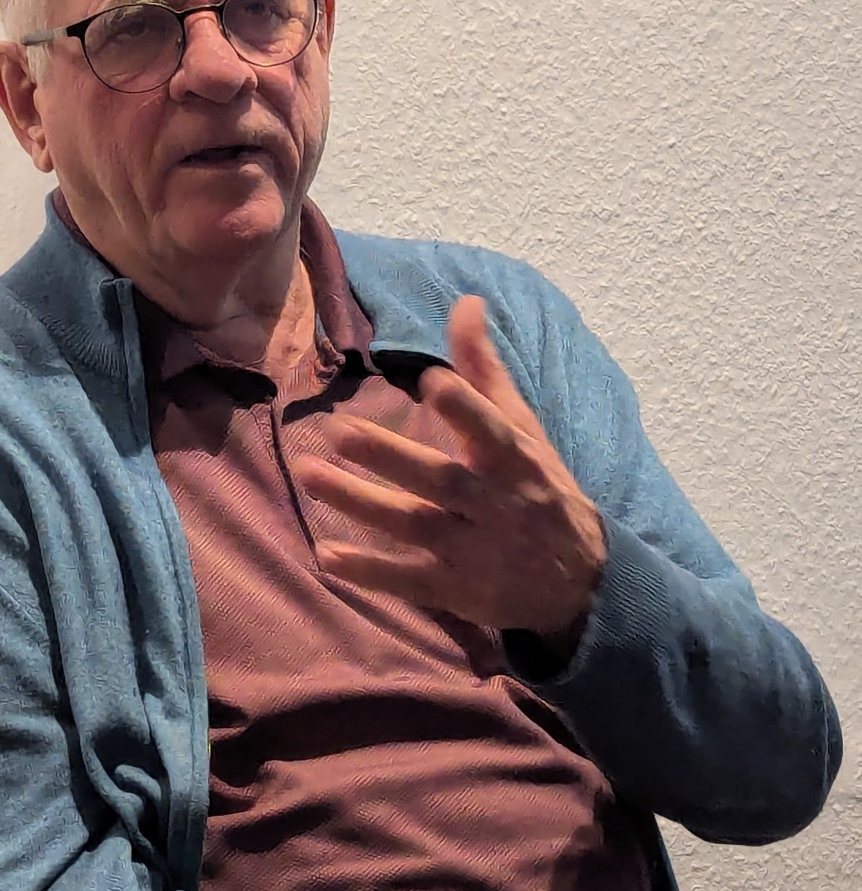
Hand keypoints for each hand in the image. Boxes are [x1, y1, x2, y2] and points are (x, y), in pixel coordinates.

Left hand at [293, 295, 606, 639]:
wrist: (581, 581)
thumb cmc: (539, 487)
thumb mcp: (523, 428)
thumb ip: (485, 369)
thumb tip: (466, 301)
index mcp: (514, 460)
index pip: (490, 431)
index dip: (464, 409)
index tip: (430, 382)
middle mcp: (494, 504)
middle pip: (438, 479)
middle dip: (390, 457)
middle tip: (339, 431)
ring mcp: (473, 551)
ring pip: (413, 525)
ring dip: (360, 502)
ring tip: (309, 475)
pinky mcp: (454, 589)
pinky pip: (408, 580)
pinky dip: (369, 571)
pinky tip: (327, 555)